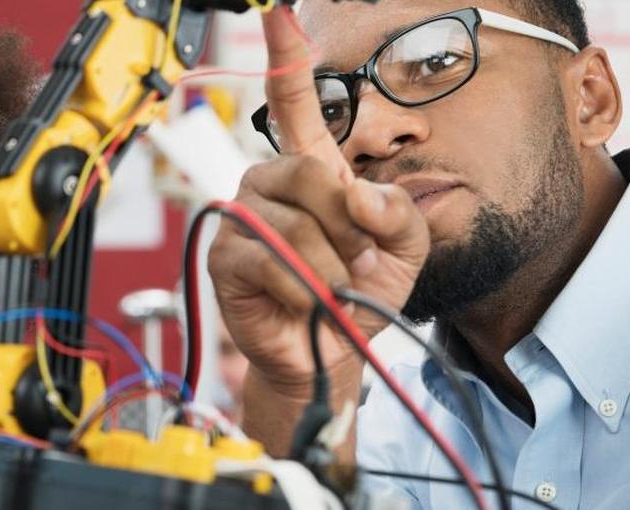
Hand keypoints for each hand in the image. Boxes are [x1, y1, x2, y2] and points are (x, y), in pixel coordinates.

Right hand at [208, 9, 428, 397]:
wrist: (330, 355)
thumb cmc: (358, 297)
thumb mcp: (404, 249)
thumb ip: (399, 212)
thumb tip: (357, 195)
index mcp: (309, 170)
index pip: (294, 103)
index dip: (286, 57)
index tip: (278, 12)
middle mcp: (268, 183)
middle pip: (311, 173)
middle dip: (348, 227)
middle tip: (354, 261)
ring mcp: (242, 218)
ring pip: (296, 224)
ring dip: (332, 267)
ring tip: (332, 289)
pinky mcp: (225, 257)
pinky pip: (273, 260)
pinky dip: (305, 288)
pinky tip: (309, 302)